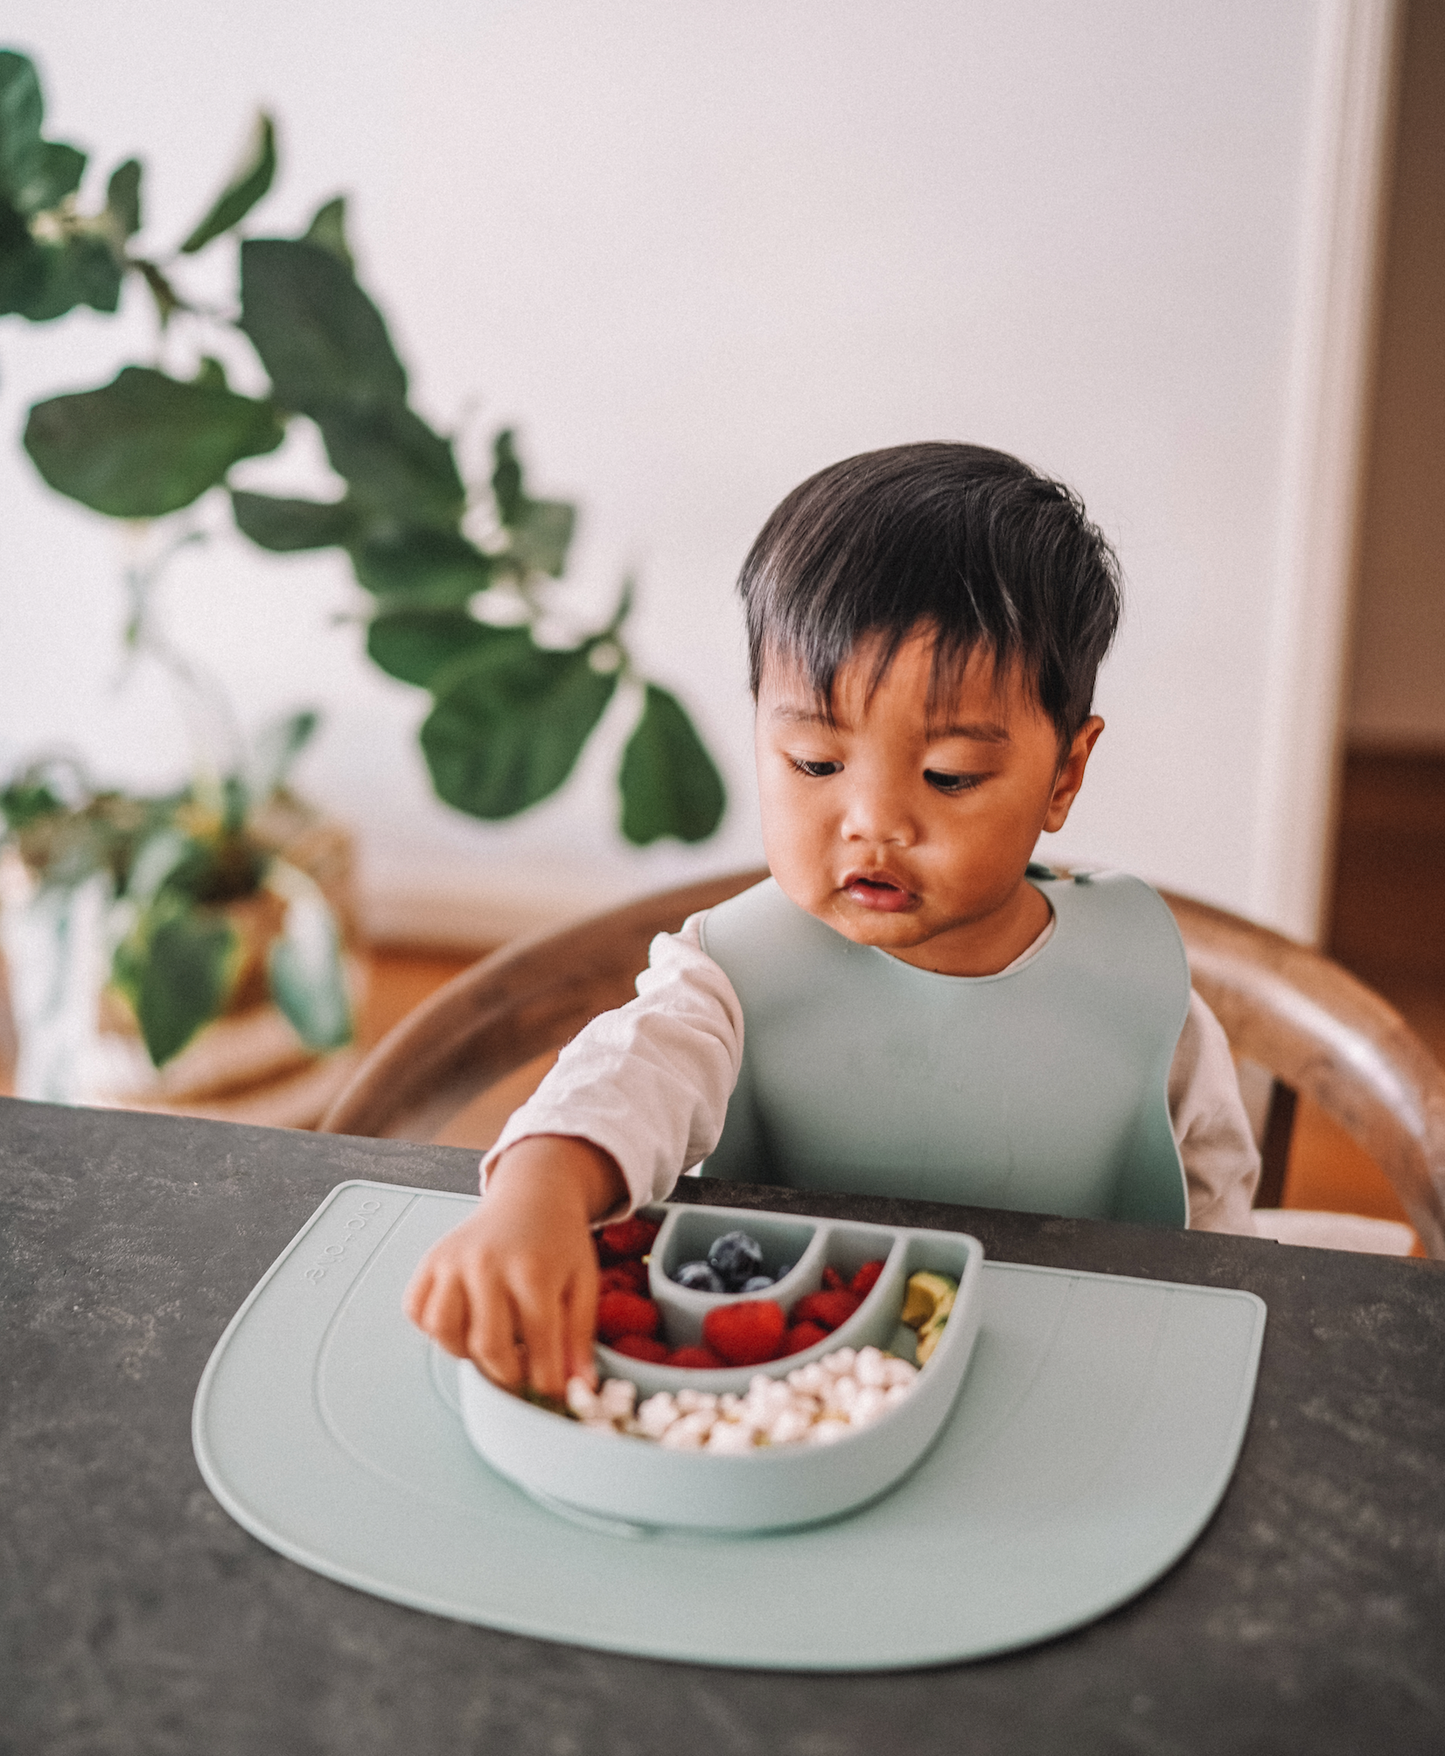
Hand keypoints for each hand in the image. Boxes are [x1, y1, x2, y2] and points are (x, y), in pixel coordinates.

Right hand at [402, 1135, 625, 1397]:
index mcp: (532, 1269)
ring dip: (466, 1352)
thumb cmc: (559, 1240)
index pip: (538, 1343)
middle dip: (507, 1374)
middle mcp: (487, 1264)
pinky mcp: (431, 1261)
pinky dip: (435, 1329)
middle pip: (487, 1345)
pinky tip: (464, 1322)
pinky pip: (418, 1312)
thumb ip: (579, 1337)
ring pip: (444, 1332)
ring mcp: (453, 1261)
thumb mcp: (583, 1283)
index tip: (550, 1394)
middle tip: (521, 1373)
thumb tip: (578, 1388)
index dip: (546, 1380)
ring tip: (491, 1342)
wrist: (533, 1194)